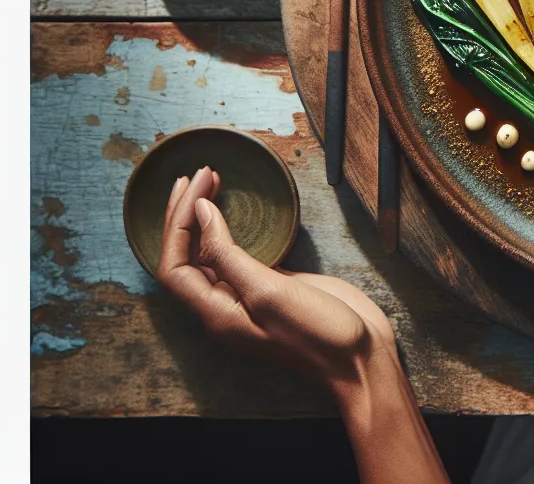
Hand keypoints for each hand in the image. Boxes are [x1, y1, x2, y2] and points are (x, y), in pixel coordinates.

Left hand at [157, 166, 393, 387]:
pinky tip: (236, 212)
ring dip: (204, 218)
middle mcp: (224, 306)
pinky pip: (236, 256)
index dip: (178, 224)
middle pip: (185, 257)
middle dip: (185, 215)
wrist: (359, 358)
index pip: (174, 265)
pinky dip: (230, 230)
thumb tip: (199, 213)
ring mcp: (247, 297)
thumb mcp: (269, 292)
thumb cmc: (317, 333)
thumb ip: (228, 254)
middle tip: (197, 174)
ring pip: (209, 254)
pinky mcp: (271, 288)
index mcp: (216, 313)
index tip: (198, 187)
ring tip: (209, 183)